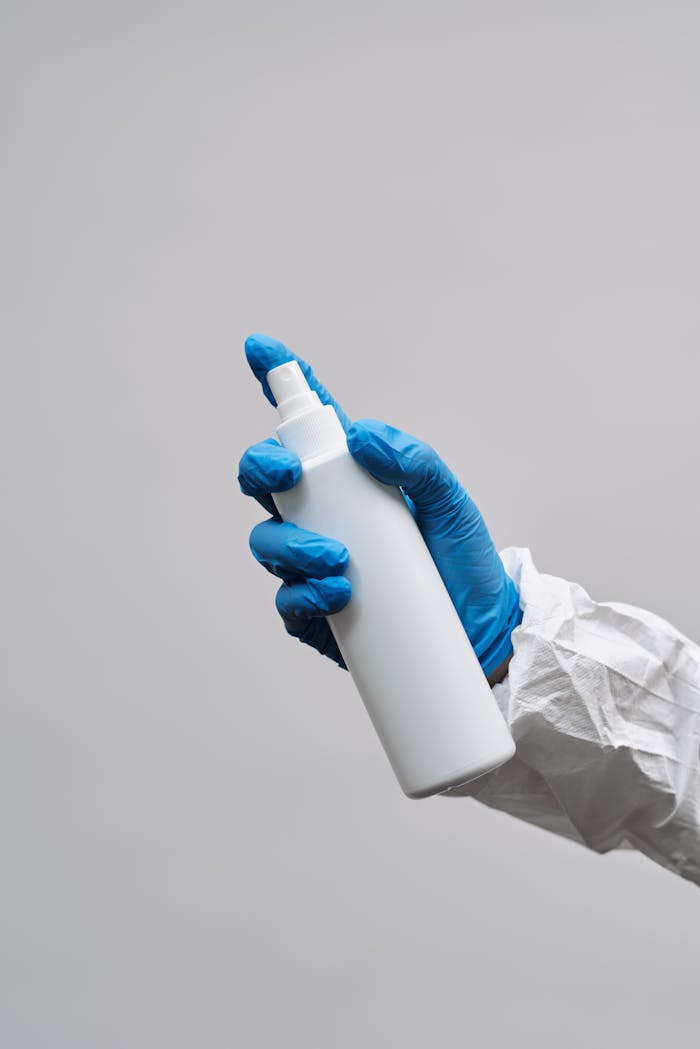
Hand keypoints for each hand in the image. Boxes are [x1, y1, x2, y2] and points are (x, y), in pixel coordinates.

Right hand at [238, 333, 522, 681]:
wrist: (479, 633)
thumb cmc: (461, 560)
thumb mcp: (448, 501)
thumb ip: (416, 461)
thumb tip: (362, 440)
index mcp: (351, 480)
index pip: (308, 429)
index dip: (279, 383)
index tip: (259, 350)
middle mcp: (324, 516)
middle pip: (265, 481)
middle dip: (261, 469)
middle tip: (288, 477)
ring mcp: (313, 564)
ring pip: (268, 542)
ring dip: (292, 546)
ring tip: (339, 562)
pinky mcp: (315, 612)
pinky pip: (287, 601)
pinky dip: (304, 596)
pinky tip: (336, 595)